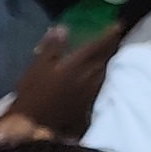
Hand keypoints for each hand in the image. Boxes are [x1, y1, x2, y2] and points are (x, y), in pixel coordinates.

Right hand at [7, 22, 125, 139]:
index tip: (118, 25)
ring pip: (103, 73)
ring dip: (105, 63)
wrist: (34, 126)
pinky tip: (96, 77)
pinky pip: (99, 86)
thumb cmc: (32, 94)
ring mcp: (90, 92)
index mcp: (76, 65)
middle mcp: (88, 77)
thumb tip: (63, 28)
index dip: (108, 35)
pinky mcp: (88, 105)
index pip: (97, 46)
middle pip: (104, 59)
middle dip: (109, 48)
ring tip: (105, 56)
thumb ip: (51, 47)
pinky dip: (99, 77)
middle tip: (112, 39)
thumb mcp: (36, 67)